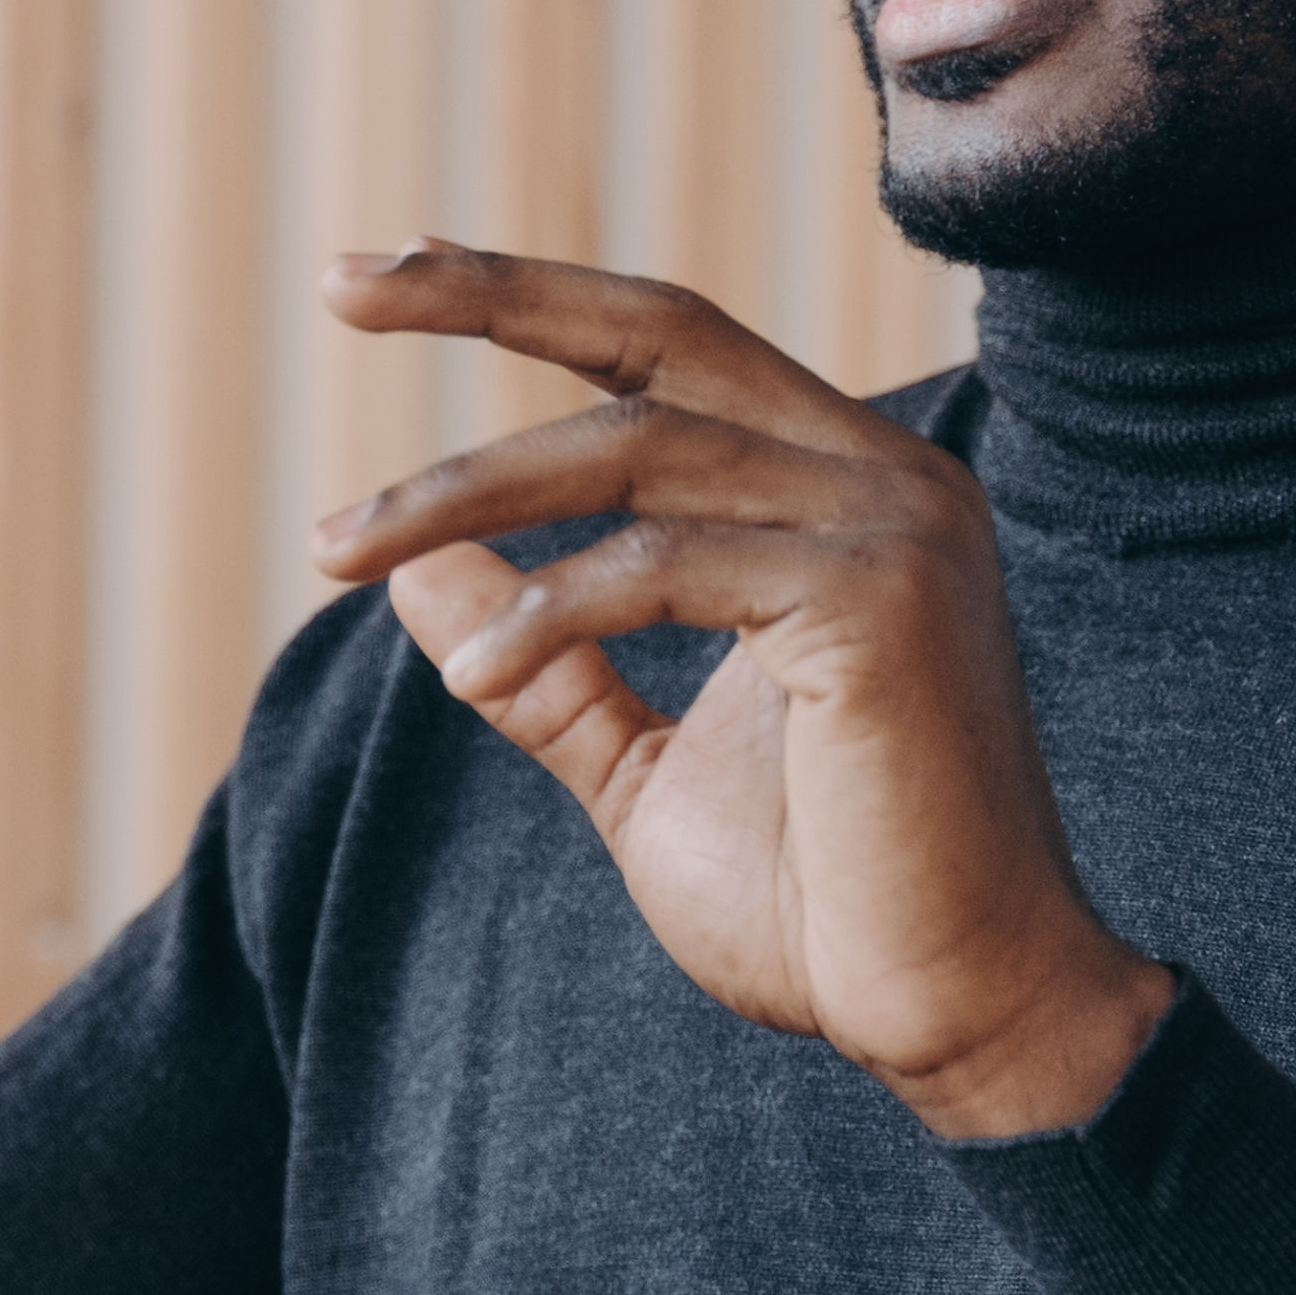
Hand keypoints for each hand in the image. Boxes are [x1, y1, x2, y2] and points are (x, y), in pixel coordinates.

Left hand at [306, 247, 1172, 1140]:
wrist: (959, 1017)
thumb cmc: (822, 904)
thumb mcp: (644, 769)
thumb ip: (547, 666)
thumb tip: (410, 569)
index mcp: (845, 491)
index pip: (674, 345)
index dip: (528, 297)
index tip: (382, 277)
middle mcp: (886, 476)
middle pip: (662, 333)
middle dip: (492, 294)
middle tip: (338, 285)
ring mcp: (896, 527)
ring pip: (639, 446)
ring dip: (466, 492)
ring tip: (336, 548)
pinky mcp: (880, 601)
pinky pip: (668, 563)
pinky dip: (550, 609)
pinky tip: (471, 675)